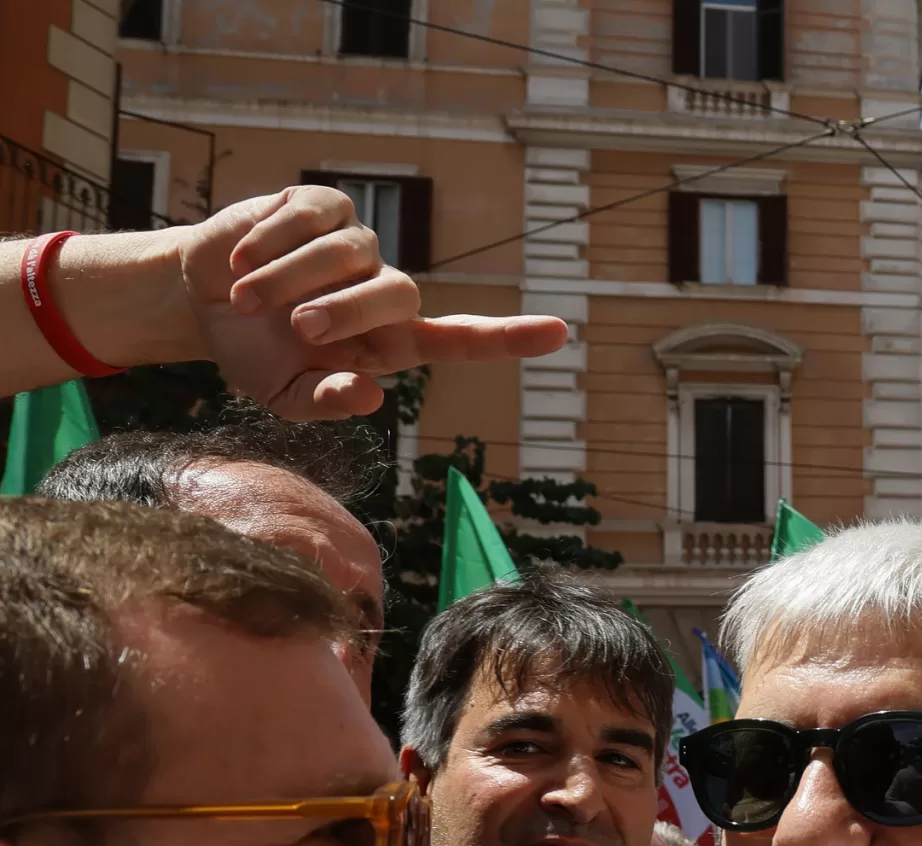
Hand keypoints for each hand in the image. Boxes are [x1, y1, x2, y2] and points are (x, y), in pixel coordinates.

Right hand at [192, 188, 565, 415]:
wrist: (202, 301)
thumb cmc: (254, 353)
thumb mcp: (282, 396)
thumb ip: (325, 402)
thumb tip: (370, 397)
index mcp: (390, 342)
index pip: (462, 340)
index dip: (510, 338)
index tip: (559, 333)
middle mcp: (384, 289)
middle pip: (400, 295)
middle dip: (348, 313)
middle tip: (299, 331)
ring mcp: (358, 243)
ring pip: (349, 254)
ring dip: (291, 282)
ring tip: (248, 302)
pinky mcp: (321, 205)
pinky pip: (310, 217)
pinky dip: (271, 244)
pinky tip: (241, 262)